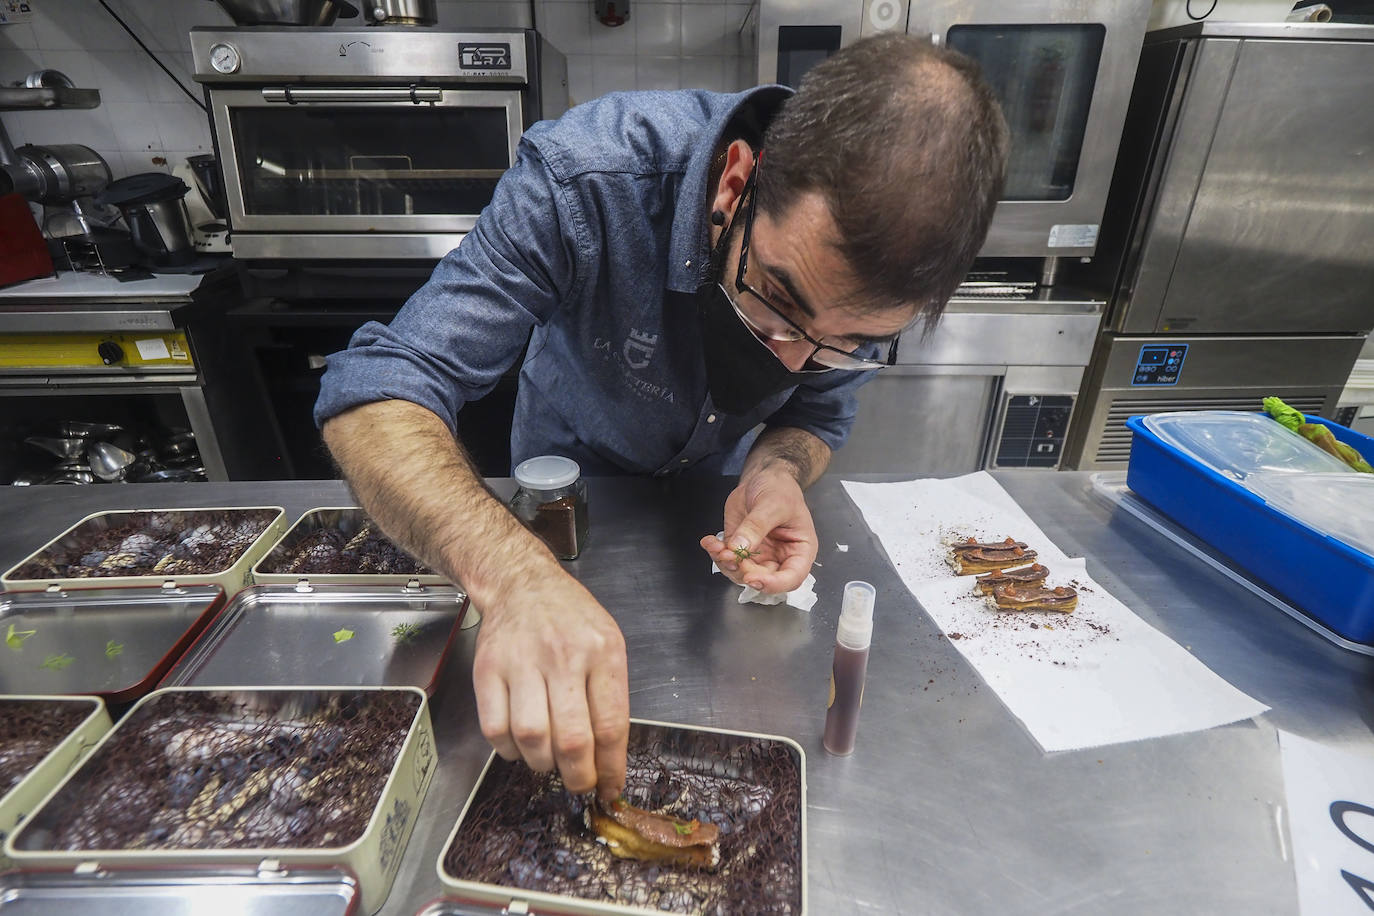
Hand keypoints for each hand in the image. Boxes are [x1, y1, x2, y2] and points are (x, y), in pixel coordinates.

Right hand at [471, 568, 628, 799]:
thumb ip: (611, 696)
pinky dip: (508, 750)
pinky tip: (520, 745)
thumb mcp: (608, 644)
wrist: (522, 584)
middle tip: (580, 784)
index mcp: (602, 651)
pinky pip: (495, 729)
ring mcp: (521, 662)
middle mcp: (562, 656)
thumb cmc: (570, 619)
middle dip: (578, 776)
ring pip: (532, 738)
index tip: (610, 788)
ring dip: (542, 764)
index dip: (610, 768)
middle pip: (572, 739)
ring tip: (549, 760)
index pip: (611, 725)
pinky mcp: (487, 670)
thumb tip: (609, 758)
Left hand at [700, 466, 817, 593]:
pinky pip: (727, 560)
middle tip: (729, 555)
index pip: (791, 578)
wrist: (763, 476)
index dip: (773, 584)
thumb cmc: (780, 489)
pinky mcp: (740, 548)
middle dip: (743, 571)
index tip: (752, 578)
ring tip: (716, 546)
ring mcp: (759, 555)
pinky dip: (716, 553)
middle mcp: (780, 558)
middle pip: (762, 579)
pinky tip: (710, 541)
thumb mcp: (773, 504)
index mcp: (800, 551)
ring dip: (726, 564)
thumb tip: (740, 548)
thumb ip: (757, 527)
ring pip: (741, 573)